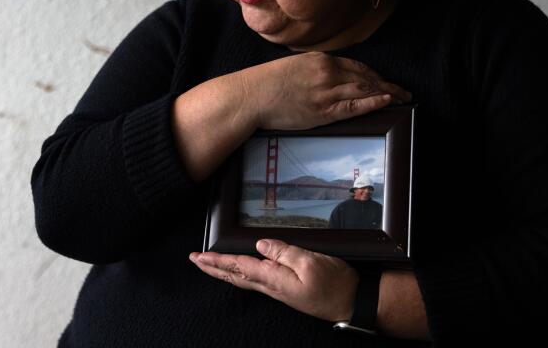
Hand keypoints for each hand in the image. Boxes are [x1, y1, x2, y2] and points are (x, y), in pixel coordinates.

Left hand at [189, 239, 358, 321]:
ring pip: (243, 279)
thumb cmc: (335, 283)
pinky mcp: (286, 289)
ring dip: (224, 271)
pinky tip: (239, 272)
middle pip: (235, 276)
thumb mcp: (311, 262)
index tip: (199, 256)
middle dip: (213, 268)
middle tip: (194, 259)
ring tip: (209, 264)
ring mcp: (278, 290)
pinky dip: (240, 274)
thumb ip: (284, 252)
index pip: (239, 266)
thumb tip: (261, 244)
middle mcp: (272, 287)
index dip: (218, 261)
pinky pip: (255, 281)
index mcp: (274, 279)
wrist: (352, 303)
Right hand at [240, 52, 410, 129]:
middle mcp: (327, 72)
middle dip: (388, 85)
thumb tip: (329, 78)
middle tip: (404, 92)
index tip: (386, 82)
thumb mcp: (294, 67)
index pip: (357, 66)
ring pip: (364, 90)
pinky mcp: (322, 110)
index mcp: (320, 59)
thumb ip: (314, 70)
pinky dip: (372, 102)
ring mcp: (325, 91)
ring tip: (402, 99)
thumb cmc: (266, 83)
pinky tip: (387, 101)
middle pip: (366, 78)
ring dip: (387, 94)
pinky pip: (353, 106)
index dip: (375, 75)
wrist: (251, 96)